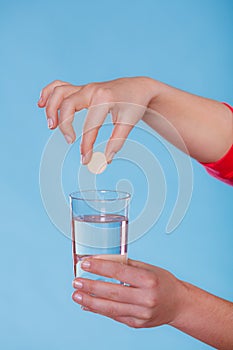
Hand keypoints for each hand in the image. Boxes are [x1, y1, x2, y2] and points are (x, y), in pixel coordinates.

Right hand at [38, 77, 157, 162]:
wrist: (138, 87)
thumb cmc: (134, 104)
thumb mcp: (129, 123)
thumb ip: (116, 142)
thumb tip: (106, 160)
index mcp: (104, 99)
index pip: (90, 126)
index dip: (86, 146)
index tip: (86, 160)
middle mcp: (91, 90)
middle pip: (68, 105)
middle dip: (65, 126)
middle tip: (70, 142)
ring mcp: (85, 88)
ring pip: (60, 93)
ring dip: (51, 108)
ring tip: (50, 125)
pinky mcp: (82, 89)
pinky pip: (60, 86)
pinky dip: (49, 93)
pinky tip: (42, 103)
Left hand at [72, 258, 184, 327]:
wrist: (179, 304)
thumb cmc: (162, 282)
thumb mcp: (147, 268)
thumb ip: (126, 265)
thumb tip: (101, 262)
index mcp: (149, 280)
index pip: (120, 272)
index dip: (101, 267)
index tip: (85, 263)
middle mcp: (146, 298)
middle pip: (113, 292)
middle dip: (91, 286)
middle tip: (76, 281)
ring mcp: (142, 314)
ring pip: (111, 308)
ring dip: (90, 302)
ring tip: (76, 295)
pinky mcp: (137, 324)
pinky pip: (115, 316)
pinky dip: (100, 310)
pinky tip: (88, 305)